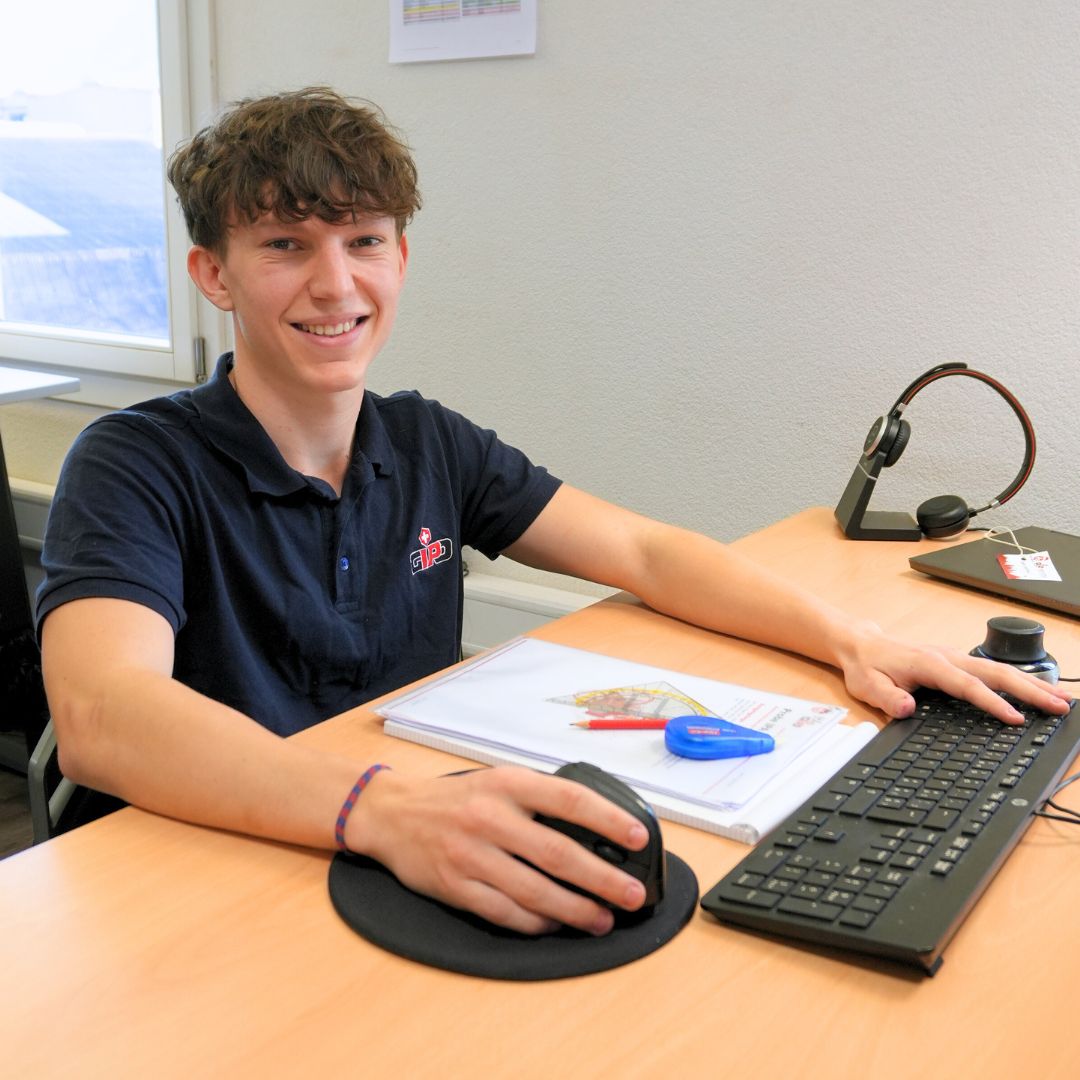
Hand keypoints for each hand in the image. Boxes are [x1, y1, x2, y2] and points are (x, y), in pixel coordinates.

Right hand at [346, 766, 649, 934]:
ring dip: (576, 910)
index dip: (608, 819)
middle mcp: (490, 817)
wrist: (392, 814)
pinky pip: (506, 912)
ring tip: (603, 919)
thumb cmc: (456, 799)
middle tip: (632, 893)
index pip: (568, 799)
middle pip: (558, 853)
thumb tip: (597, 828)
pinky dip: (537, 922)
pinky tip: (557, 924)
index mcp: (507, 784)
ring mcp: (471, 854)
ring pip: (535, 890)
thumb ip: (539, 799)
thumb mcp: (498, 782)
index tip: (638, 836)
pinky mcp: (456, 886)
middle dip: (602, 878)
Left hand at [836, 620, 1073, 723]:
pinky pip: (995, 671)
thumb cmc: (867, 667)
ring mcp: (957, 658)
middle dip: (1030, 690)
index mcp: (930, 664)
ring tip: (1062, 700)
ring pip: (1001, 670)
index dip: (992, 703)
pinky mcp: (960, 662)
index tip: (1016, 719)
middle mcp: (949, 657)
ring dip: (1033, 684)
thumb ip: (886, 698)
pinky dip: (1020, 680)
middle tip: (1060, 707)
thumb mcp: (868, 686)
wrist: (863, 645)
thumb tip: (906, 709)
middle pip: (997, 673)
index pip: (968, 686)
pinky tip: (1037, 690)